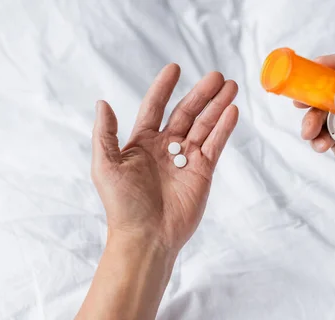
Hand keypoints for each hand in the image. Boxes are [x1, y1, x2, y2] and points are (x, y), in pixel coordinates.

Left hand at [92, 64, 238, 252]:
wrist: (146, 237)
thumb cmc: (122, 205)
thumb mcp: (105, 166)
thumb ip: (105, 134)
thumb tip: (103, 102)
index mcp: (141, 143)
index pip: (155, 107)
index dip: (164, 87)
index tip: (174, 68)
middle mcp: (165, 147)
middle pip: (186, 112)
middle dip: (201, 94)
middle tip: (216, 76)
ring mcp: (186, 159)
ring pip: (204, 125)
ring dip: (217, 105)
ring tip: (230, 86)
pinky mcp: (203, 172)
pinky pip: (215, 145)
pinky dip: (224, 128)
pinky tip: (232, 110)